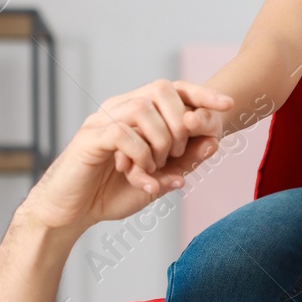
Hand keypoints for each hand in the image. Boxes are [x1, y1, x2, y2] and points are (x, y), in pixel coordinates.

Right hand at [99, 80, 232, 192]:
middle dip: (181, 122)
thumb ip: (184, 163)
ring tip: (156, 166)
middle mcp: (119, 108)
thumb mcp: (159, 179)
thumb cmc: (113, 193)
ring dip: (160, 140)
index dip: (202, 94)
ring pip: (143, 109)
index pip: (173, 89)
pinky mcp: (89, 139)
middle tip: (177, 155)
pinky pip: (123, 134)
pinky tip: (140, 173)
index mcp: (136, 113)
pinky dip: (140, 154)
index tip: (228, 105)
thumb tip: (213, 143)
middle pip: (161, 89)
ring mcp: (102, 120)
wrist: (73, 213)